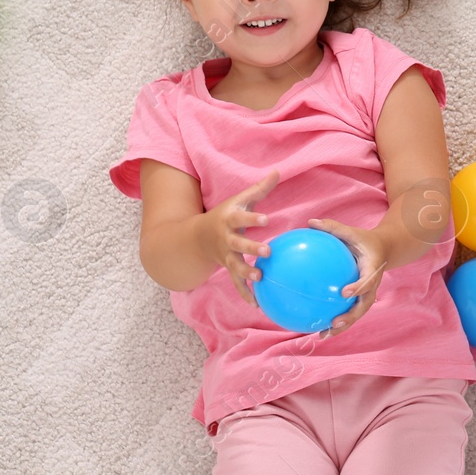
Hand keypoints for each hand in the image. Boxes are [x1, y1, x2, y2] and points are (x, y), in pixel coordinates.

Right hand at [199, 169, 278, 308]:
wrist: (198, 237)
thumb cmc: (226, 214)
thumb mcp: (240, 200)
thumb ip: (260, 188)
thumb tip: (278, 171)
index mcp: (229, 219)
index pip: (241, 217)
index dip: (252, 218)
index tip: (266, 219)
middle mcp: (226, 239)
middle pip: (238, 244)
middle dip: (251, 247)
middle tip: (268, 251)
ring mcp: (226, 255)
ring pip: (235, 265)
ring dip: (247, 272)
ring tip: (261, 277)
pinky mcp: (228, 268)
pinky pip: (236, 283)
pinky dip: (246, 293)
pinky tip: (258, 304)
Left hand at [306, 218, 388, 336]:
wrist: (384, 249)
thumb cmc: (364, 240)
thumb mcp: (352, 232)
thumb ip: (333, 228)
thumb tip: (310, 222)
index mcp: (372, 268)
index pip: (368, 280)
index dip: (358, 288)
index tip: (344, 292)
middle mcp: (372, 285)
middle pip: (364, 306)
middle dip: (350, 317)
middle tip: (335, 322)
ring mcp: (367, 295)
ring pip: (356, 314)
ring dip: (343, 326)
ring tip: (323, 335)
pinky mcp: (360, 299)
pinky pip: (349, 311)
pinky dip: (336, 322)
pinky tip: (317, 328)